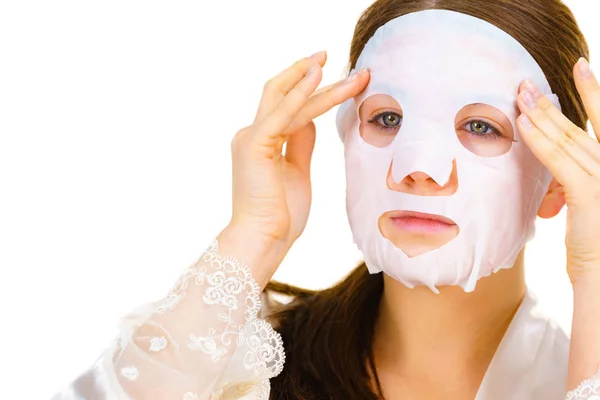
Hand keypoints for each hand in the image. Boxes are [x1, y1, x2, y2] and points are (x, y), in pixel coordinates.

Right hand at [220, 52, 368, 280]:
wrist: (262, 240)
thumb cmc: (279, 215)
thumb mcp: (297, 172)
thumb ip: (301, 144)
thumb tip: (311, 120)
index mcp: (261, 142)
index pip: (287, 107)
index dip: (310, 90)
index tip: (335, 77)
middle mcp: (251, 134)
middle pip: (282, 94)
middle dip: (307, 73)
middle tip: (331, 55)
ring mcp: (251, 137)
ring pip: (288, 100)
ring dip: (319, 83)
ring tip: (348, 71)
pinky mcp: (256, 144)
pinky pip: (283, 113)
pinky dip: (301, 94)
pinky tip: (320, 77)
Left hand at [516, 58, 599, 282]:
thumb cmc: (595, 242)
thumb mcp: (590, 201)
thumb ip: (578, 177)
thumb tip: (558, 162)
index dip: (593, 92)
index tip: (580, 66)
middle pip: (579, 126)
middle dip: (551, 103)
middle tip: (527, 83)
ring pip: (567, 138)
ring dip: (540, 116)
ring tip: (520, 96)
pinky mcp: (591, 192)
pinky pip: (559, 160)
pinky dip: (539, 141)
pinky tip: (522, 125)